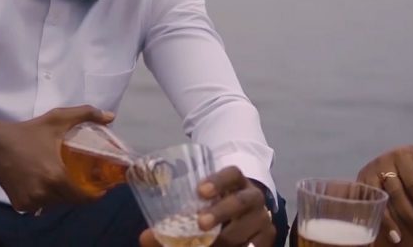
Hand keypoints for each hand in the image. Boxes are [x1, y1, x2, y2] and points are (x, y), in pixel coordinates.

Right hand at [0, 105, 113, 211]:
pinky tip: (42, 183)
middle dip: (77, 192)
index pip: (83, 197)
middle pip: (70, 200)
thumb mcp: (57, 119)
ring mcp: (31, 201)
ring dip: (61, 195)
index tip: (100, 187)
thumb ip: (86, 114)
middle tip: (79, 179)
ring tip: (60, 179)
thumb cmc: (28, 132)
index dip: (94, 194)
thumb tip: (111, 116)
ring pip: (55, 204)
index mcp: (55, 176)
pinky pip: (41, 205)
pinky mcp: (21, 205)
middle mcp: (44, 193)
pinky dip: (44, 198)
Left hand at [139, 166, 274, 246]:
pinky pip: (255, 246)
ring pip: (250, 227)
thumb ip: (175, 217)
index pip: (232, 173)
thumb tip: (145, 238)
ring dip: (228, 237)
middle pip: (241, 201)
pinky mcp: (267, 240)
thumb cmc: (217, 206)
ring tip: (208, 244)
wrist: (248, 215)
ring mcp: (263, 219)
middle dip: (221, 212)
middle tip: (200, 223)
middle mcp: (254, 198)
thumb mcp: (201, 205)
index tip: (200, 191)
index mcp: (237, 182)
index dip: (218, 180)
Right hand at [357, 145, 412, 243]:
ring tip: (397, 238)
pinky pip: (364, 201)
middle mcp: (381, 164)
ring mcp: (368, 173)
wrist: (391, 154)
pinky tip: (378, 230)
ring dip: (387, 220)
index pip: (412, 183)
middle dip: (409, 215)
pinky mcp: (358, 182)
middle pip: (395, 193)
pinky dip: (370, 215)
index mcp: (400, 156)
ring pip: (376, 199)